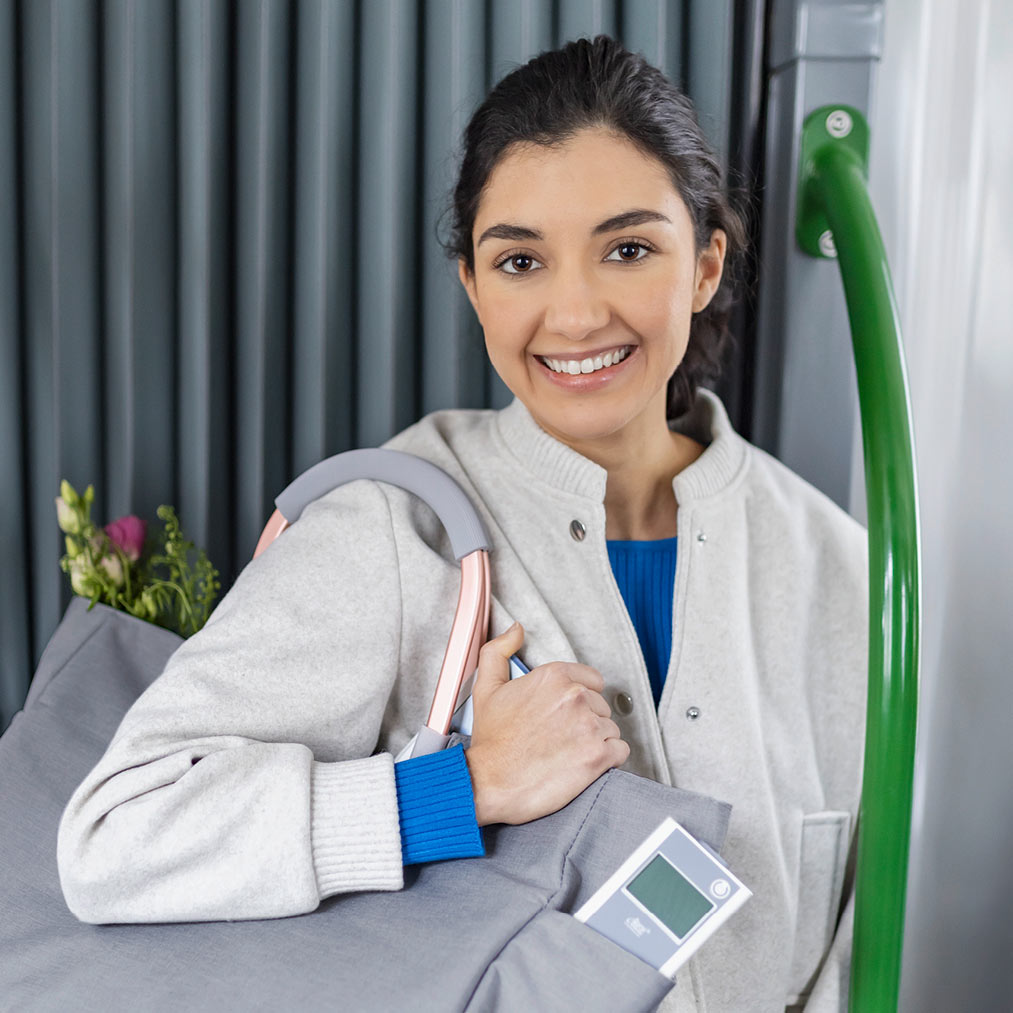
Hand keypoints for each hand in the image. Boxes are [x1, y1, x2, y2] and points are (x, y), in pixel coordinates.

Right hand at [465, 622, 629, 825]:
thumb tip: (516, 629)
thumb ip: (499, 650)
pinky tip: (584, 764)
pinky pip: (620, 751)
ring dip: (595, 741)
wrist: (489, 783)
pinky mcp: (598, 756)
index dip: (579, 699)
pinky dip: (607, 759)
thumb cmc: (491, 741)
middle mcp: (576, 696)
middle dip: (586, 721)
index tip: (563, 715)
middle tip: (560, 738)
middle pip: (601, 705)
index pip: (591, 680)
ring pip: (611, 729)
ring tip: (568, 753)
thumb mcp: (486, 687)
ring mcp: (589, 726)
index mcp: (554, 676)